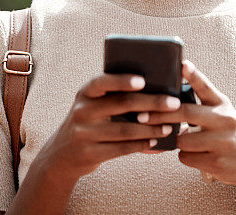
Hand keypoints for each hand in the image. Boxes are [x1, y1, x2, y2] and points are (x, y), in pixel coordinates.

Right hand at [36, 73, 180, 181]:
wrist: (61, 155)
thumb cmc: (89, 123)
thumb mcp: (92, 105)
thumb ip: (113, 96)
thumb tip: (154, 89)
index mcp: (85, 93)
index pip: (102, 81)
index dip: (122, 81)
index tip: (143, 80)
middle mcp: (82, 111)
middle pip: (121, 104)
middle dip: (151, 103)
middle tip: (174, 104)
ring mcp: (84, 134)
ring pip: (125, 130)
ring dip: (151, 128)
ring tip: (169, 126)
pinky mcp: (89, 154)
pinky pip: (121, 149)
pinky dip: (141, 145)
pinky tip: (155, 142)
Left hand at [138, 60, 235, 189]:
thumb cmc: (227, 134)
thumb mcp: (221, 114)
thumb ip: (200, 105)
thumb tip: (166, 101)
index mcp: (222, 104)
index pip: (206, 86)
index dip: (193, 75)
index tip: (182, 63)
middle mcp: (224, 119)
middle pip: (186, 113)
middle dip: (160, 114)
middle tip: (141, 114)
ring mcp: (222, 141)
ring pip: (182, 140)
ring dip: (176, 141)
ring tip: (185, 141)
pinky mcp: (218, 162)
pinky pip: (186, 157)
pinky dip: (185, 156)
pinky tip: (196, 155)